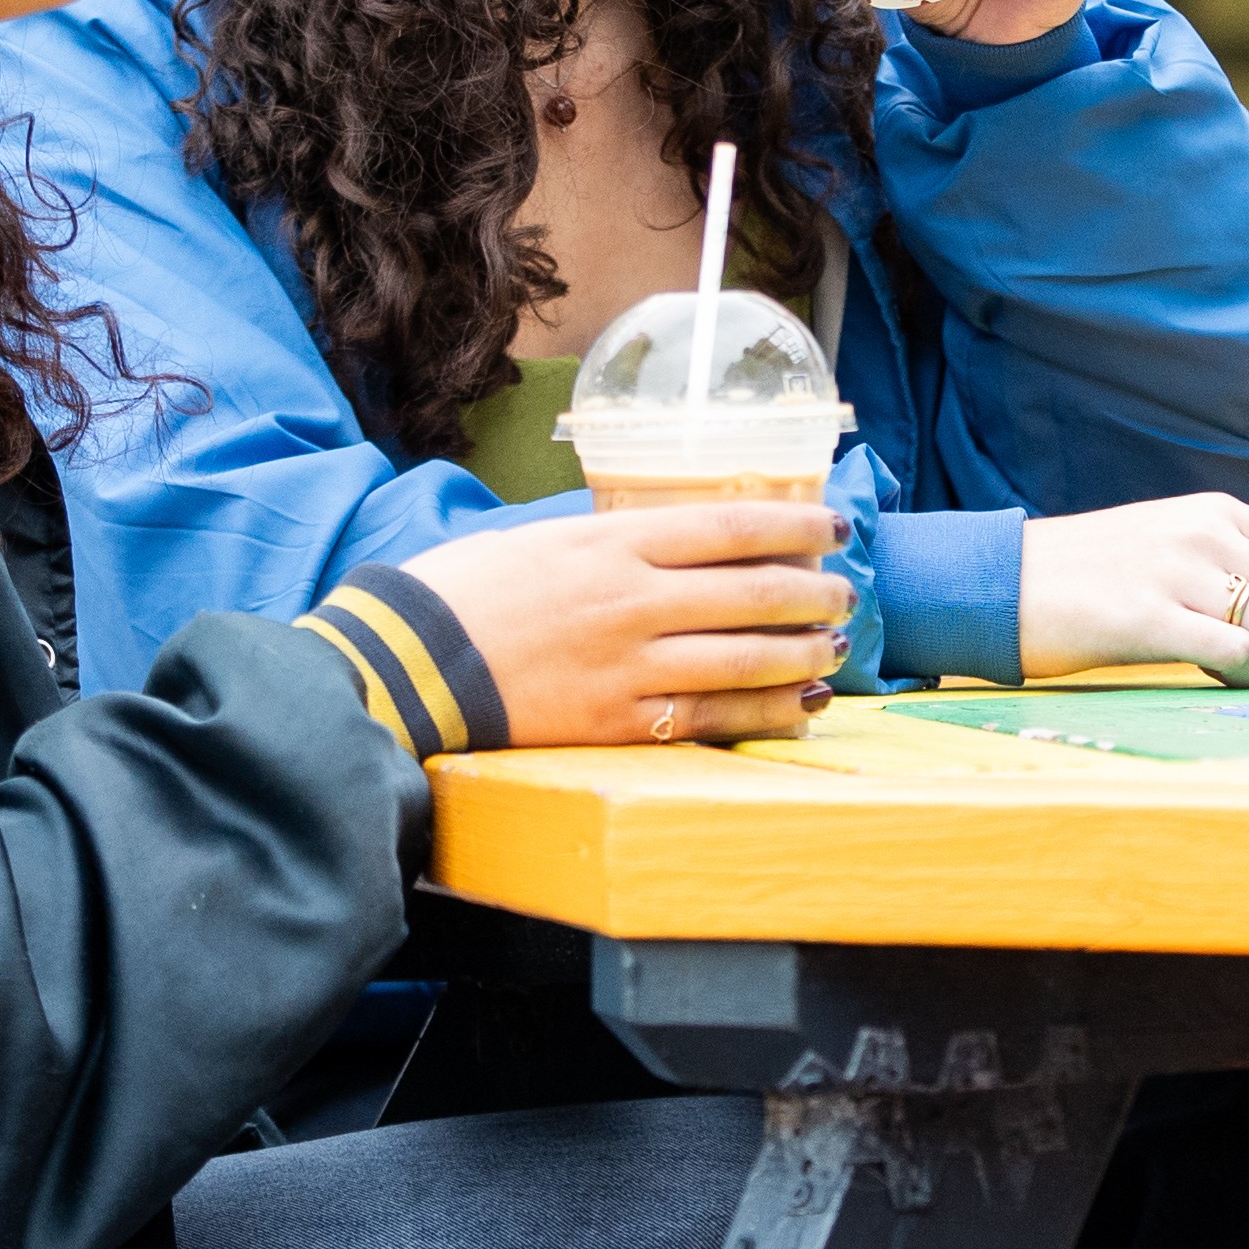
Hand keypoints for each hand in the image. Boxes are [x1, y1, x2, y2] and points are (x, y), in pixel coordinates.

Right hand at [388, 502, 851, 746]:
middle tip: (844, 592)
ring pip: (744, 659)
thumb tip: (678, 545)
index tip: (834, 525)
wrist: (403, 663)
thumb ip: (613, 543)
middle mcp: (631, 601)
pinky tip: (799, 707)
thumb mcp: (541, 540)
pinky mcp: (615, 724)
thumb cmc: (464, 592)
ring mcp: (627, 666)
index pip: (730, 526)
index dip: (795, 524)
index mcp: (612, 543)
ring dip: (803, 653)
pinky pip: (710, 719)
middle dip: (813, 593)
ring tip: (833, 649)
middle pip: (753, 592)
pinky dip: (765, 713)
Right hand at [1018, 497, 1248, 687]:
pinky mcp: (1145, 616)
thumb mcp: (1171, 546)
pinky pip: (1237, 654)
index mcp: (1223, 514)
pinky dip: (1247, 681)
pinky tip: (1218, 683)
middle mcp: (1209, 534)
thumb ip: (1232, 563)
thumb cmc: (1089, 580)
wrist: (998, 580)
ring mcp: (1177, 572)